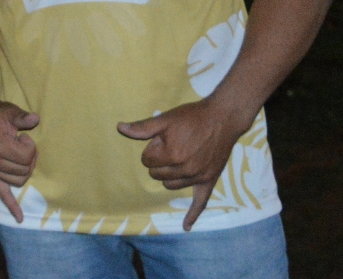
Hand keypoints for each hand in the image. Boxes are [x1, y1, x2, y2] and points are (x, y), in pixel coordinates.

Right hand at [0, 100, 39, 221]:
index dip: (30, 146)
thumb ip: (22, 117)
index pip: (25, 156)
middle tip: (24, 144)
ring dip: (26, 170)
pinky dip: (11, 206)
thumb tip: (35, 119)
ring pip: (19, 181)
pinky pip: (1, 194)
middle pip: (24, 170)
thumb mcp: (9, 111)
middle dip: (30, 158)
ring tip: (21, 155)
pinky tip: (19, 218)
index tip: (23, 136)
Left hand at [117, 98, 247, 230]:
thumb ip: (142, 127)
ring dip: (168, 175)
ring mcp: (198, 177)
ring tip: (176, 158)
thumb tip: (120, 128)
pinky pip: (200, 202)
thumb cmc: (192, 117)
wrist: (223, 118)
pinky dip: (192, 214)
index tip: (163, 138)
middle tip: (171, 144)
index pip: (147, 160)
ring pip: (171, 185)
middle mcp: (185, 169)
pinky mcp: (209, 180)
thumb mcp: (165, 119)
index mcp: (172, 155)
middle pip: (157, 174)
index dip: (152, 148)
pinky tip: (186, 226)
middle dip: (158, 161)